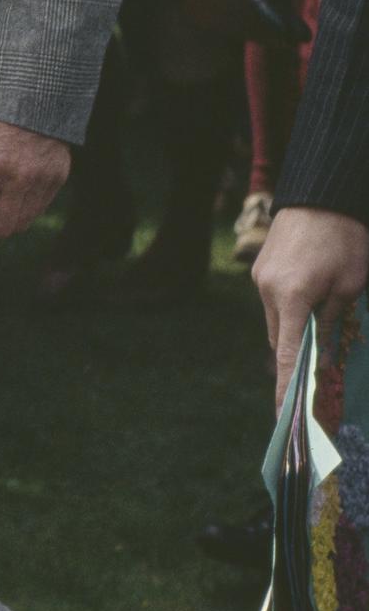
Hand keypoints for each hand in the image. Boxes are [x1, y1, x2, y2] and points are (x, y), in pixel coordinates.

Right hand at [249, 0, 309, 42]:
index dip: (271, 15)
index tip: (284, 29)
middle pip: (269, 7)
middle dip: (282, 24)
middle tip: (299, 39)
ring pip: (278, 9)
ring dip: (289, 25)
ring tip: (305, 39)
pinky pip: (285, 6)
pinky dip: (292, 19)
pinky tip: (304, 31)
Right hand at [253, 206, 368, 408]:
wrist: (322, 193)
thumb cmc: (345, 238)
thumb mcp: (351, 284)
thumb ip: (333, 320)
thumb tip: (323, 348)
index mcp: (292, 299)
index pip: (287, 357)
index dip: (286, 390)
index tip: (283, 417)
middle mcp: (268, 291)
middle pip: (280, 339)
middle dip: (298, 354)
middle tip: (319, 366)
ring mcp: (260, 277)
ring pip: (276, 319)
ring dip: (295, 326)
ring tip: (320, 315)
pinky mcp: (261, 265)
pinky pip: (273, 299)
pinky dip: (289, 306)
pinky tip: (308, 292)